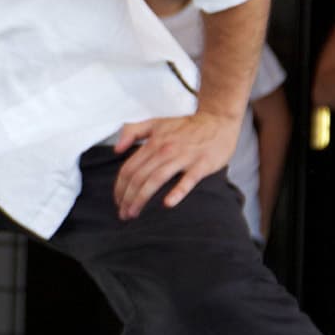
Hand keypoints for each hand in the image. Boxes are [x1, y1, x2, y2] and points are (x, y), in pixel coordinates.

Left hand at [111, 111, 237, 219]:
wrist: (218, 120)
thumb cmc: (185, 126)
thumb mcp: (155, 123)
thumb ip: (132, 132)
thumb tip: (116, 149)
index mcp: (152, 143)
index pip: (128, 169)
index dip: (119, 187)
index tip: (117, 201)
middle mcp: (164, 150)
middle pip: (138, 177)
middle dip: (127, 198)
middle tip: (123, 214)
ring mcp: (183, 157)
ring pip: (156, 180)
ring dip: (141, 198)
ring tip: (134, 213)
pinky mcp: (202, 164)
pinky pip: (188, 180)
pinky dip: (177, 192)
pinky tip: (167, 204)